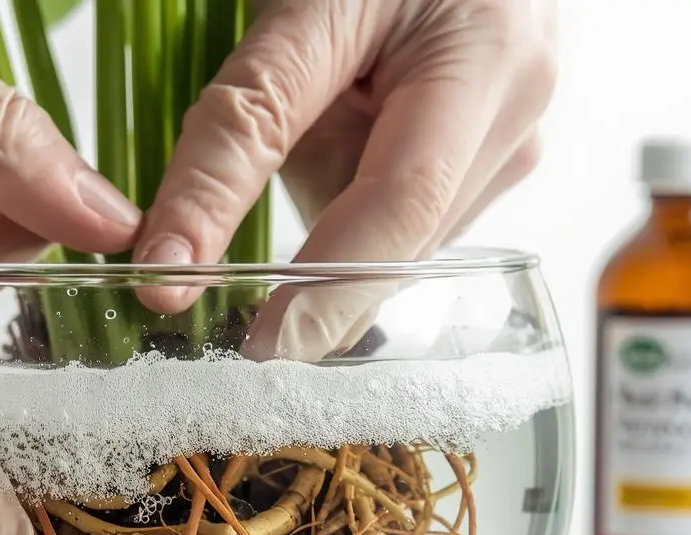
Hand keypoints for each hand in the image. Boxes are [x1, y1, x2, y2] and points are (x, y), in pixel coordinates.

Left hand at [134, 0, 557, 359]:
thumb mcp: (302, 8)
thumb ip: (241, 124)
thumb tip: (173, 256)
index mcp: (487, 60)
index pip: (400, 204)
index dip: (324, 290)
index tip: (255, 346)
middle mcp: (516, 116)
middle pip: (396, 243)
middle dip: (308, 269)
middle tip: (217, 300)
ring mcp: (512, 145)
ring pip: (391, 243)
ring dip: (330, 213)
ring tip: (328, 115)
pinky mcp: (490, 163)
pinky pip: (399, 219)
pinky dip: (348, 201)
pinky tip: (348, 128)